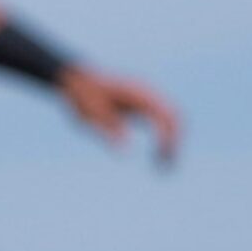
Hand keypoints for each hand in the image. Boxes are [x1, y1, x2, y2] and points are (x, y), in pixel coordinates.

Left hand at [59, 69, 181, 167]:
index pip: (163, 117)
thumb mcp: (93, 116)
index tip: (159, 159)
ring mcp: (145, 99)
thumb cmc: (84, 97)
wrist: (77, 81)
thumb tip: (125, 151)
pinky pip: (159, 121)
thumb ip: (109, 129)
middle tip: (167, 169)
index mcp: (138, 95)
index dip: (166, 138)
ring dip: (171, 142)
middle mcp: (147, 94)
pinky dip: (162, 138)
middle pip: (174, 117)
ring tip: (163, 168)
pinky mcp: (141, 106)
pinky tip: (155, 157)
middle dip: (174, 143)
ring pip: (170, 120)